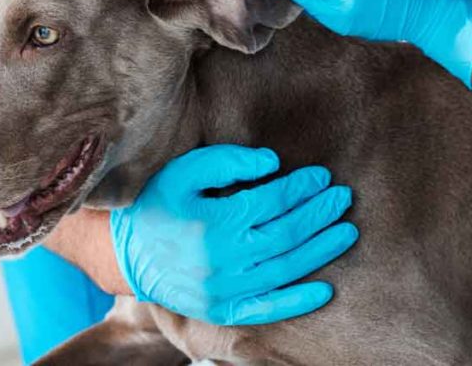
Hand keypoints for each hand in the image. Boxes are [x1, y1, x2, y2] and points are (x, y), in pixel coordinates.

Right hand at [109, 145, 357, 325]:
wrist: (125, 253)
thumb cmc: (158, 204)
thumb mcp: (184, 172)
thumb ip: (228, 161)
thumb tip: (272, 162)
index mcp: (213, 221)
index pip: (271, 202)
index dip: (300, 188)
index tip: (322, 177)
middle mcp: (222, 258)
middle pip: (285, 234)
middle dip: (319, 214)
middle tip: (343, 198)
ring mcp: (223, 289)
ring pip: (284, 268)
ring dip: (320, 250)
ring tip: (346, 231)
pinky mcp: (221, 310)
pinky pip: (267, 309)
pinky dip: (298, 301)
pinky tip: (325, 290)